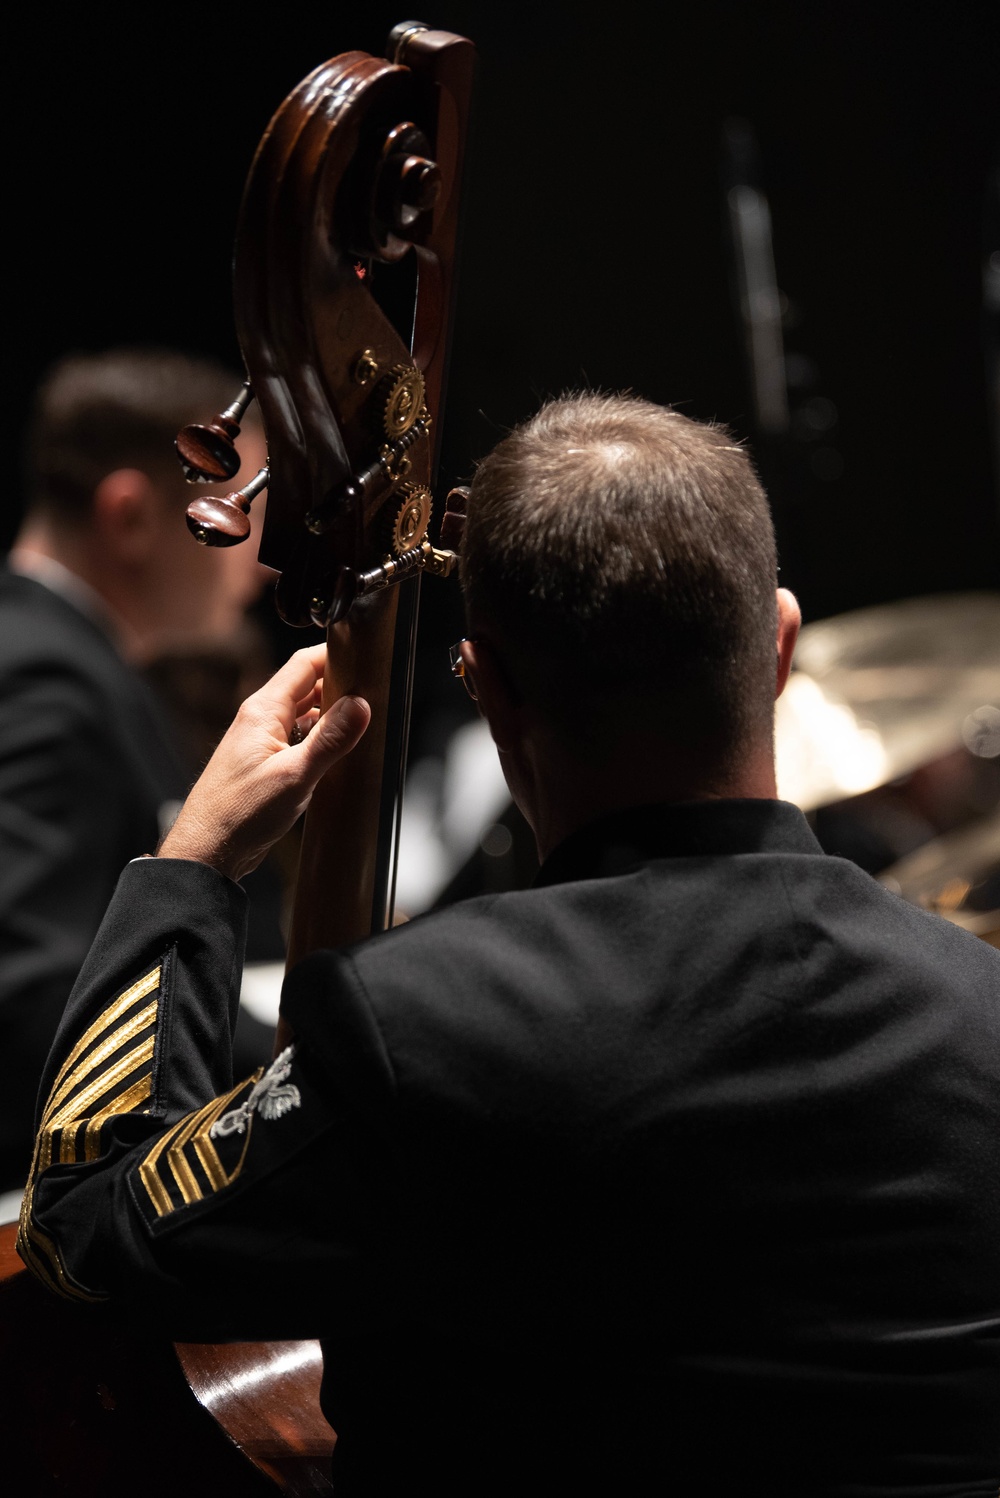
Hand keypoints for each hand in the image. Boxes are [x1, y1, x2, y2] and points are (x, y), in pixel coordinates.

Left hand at [158, 645, 369, 881]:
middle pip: (306, 686)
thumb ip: (329, 740)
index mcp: (262, 710)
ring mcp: (261, 741)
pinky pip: (297, 738)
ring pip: (303, 713)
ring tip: (361, 724)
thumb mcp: (294, 776)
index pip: (304, 664)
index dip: (336, 655)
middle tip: (373, 695)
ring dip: (331, 715)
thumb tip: (359, 706)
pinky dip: (319, 739)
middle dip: (339, 686)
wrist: (207, 851)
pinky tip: (336, 753)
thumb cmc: (239, 815)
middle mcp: (259, 719)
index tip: (366, 658)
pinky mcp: (265, 763)